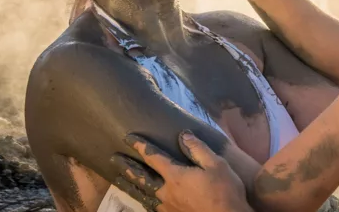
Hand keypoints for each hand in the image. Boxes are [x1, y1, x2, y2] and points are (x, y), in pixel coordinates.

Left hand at [112, 131, 247, 211]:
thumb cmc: (224, 192)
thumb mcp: (216, 165)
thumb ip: (198, 149)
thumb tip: (183, 135)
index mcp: (175, 176)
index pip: (153, 157)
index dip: (141, 146)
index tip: (129, 138)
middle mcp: (165, 192)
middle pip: (141, 178)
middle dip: (127, 167)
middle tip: (114, 159)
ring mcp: (167, 207)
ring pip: (142, 195)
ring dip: (130, 185)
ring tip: (119, 179)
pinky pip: (152, 208)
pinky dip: (143, 202)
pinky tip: (142, 201)